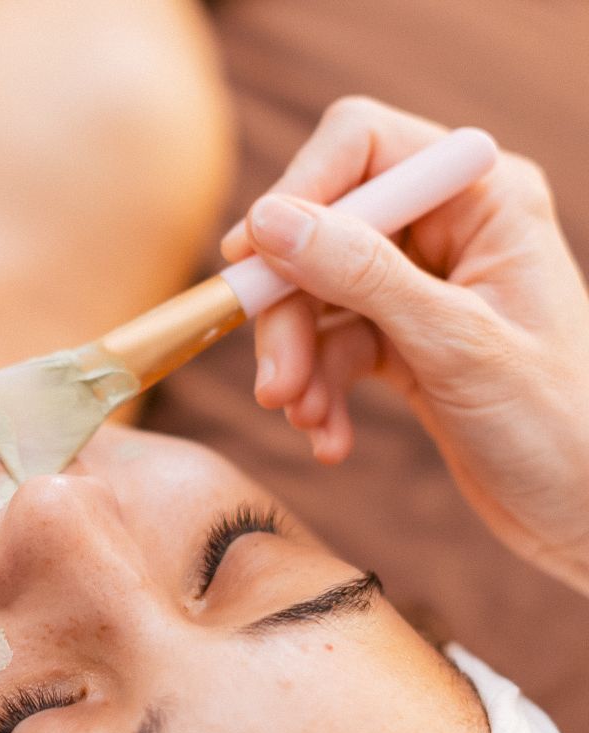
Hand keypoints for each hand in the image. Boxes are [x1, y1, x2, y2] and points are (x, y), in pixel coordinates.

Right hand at [221, 96, 588, 594]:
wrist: (586, 513)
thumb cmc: (560, 426)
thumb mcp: (455, 345)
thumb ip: (361, 275)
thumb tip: (268, 221)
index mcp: (483, 197)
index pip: (362, 147)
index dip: (297, 191)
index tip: (249, 259)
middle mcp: (448, 227)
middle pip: (321, 230)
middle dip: (290, 309)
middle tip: (274, 381)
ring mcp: (419, 283)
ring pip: (314, 294)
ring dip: (298, 360)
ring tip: (305, 417)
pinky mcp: (400, 336)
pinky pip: (329, 344)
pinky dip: (318, 389)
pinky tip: (329, 437)